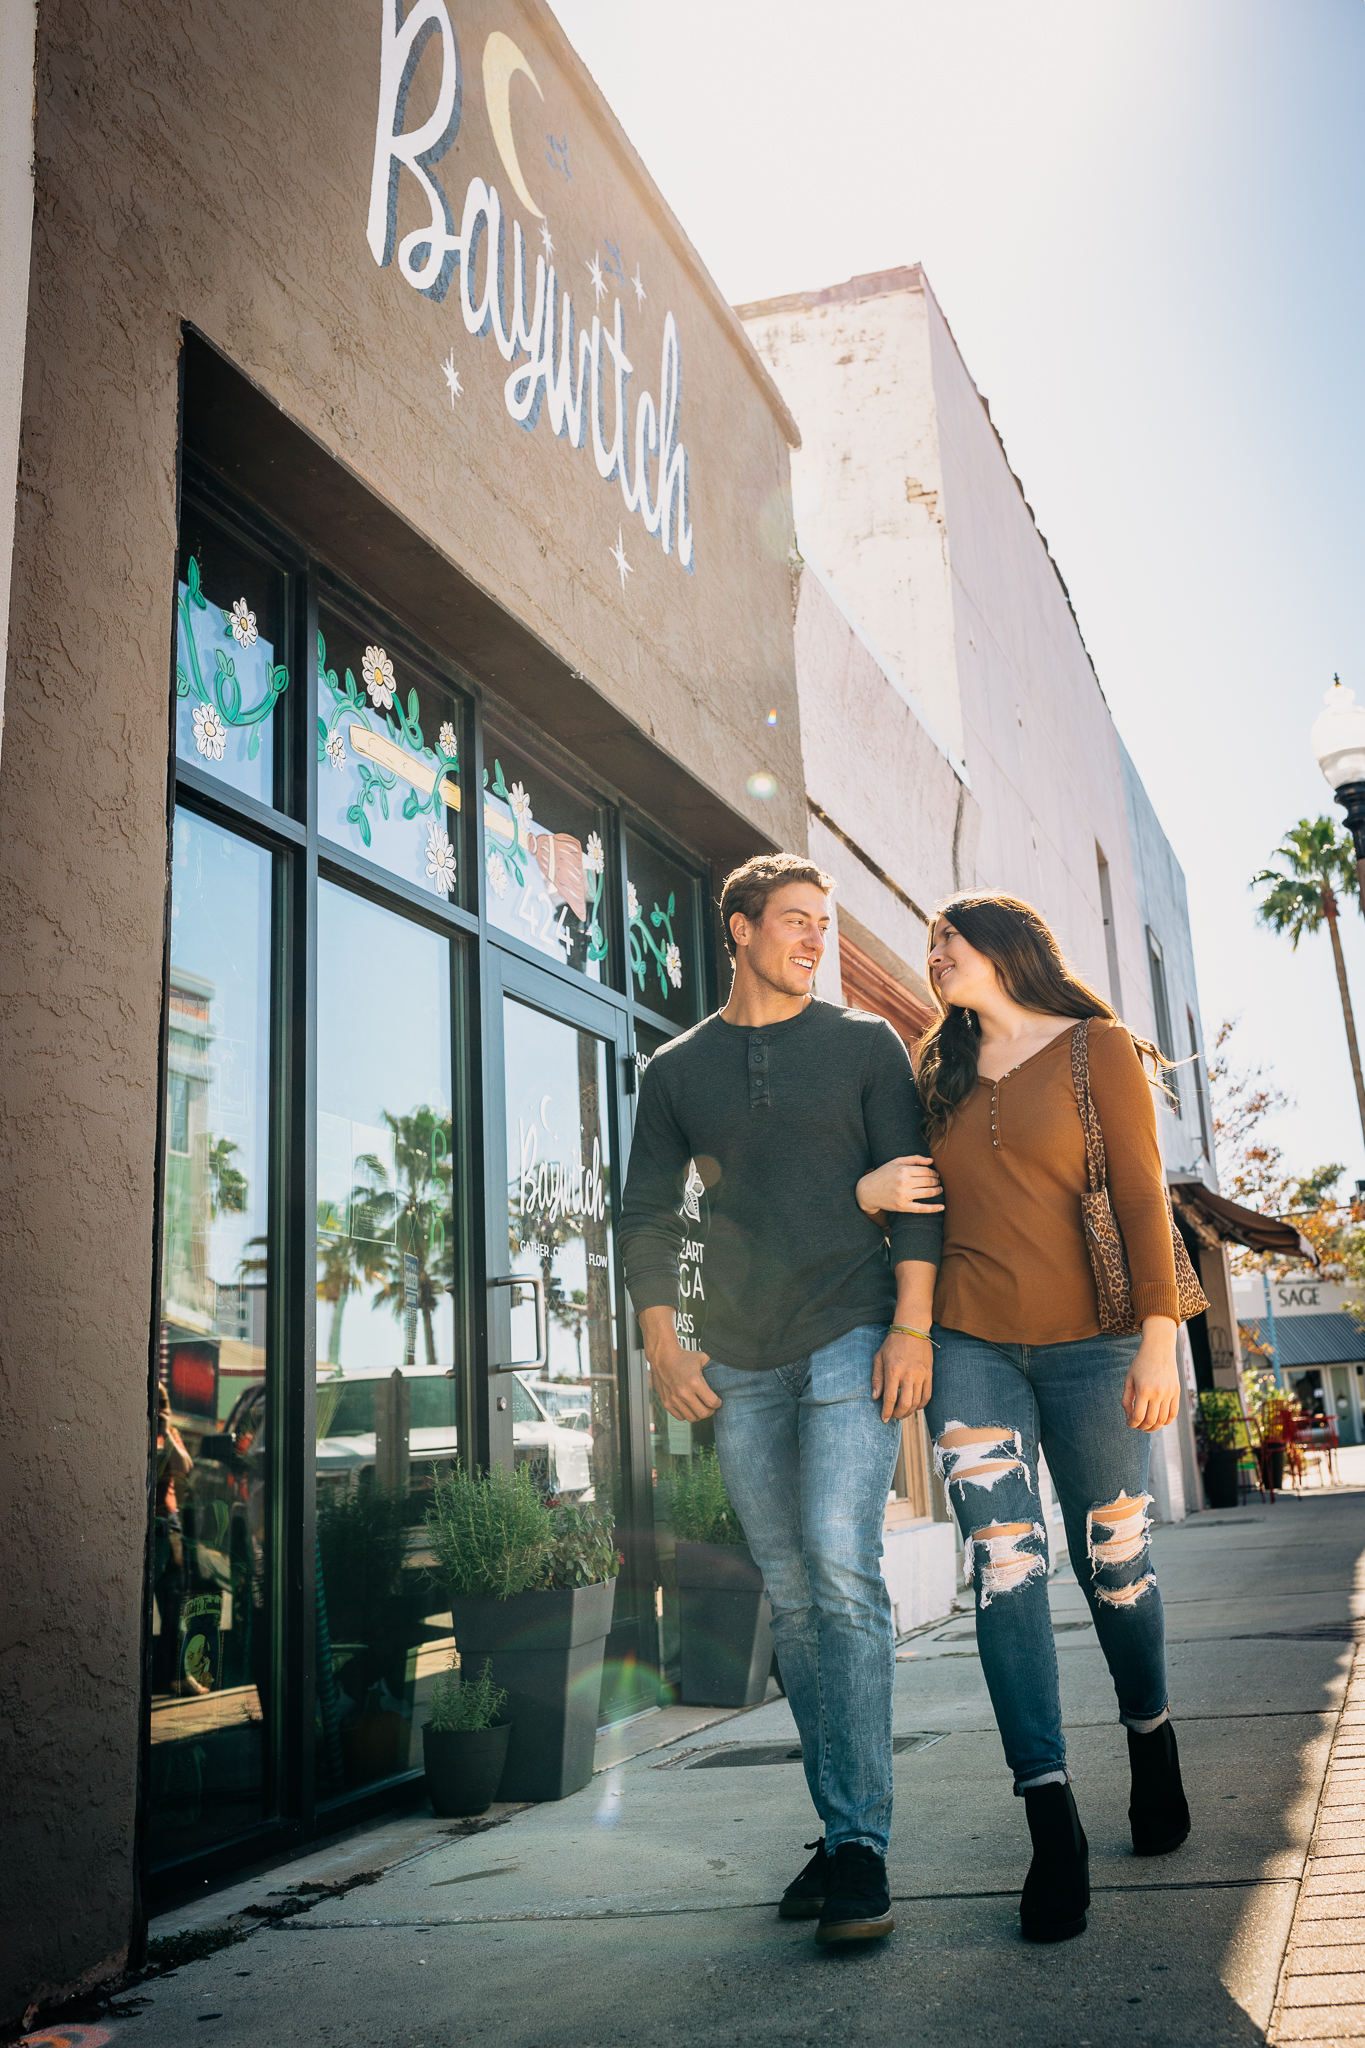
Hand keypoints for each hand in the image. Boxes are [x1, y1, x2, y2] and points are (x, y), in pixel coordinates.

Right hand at [639, 1306, 718, 1422]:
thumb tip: (732, 1364)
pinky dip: (686, 1414)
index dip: (718, 1403)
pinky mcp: (666, 1403)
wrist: (662, 1358)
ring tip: (701, 1407)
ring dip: (699, 1414)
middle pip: (703, 1413)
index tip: (718, 1401)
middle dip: (710, 1411)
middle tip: (711, 1406)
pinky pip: (680, 1417)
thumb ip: (715, 1364)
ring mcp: (674, 1399)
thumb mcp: (702, 1357)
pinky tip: (689, 1406)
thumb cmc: (684, 1357)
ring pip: (692, 1418)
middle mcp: (684, 1392)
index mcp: (695, 1381)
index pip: (712, 1402)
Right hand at [856, 1155, 943, 1217]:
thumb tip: (932, 1160)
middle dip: (937, 1181)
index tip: (936, 1174)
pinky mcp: (903, 1207)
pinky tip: (942, 1207)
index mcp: (903, 1170)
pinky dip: (934, 1208)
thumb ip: (914, 1159)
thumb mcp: (895, 1162)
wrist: (867, 1191)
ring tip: (940, 1189)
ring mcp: (904, 1196)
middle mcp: (904, 1183)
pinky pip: (922, 1208)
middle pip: (929, 1181)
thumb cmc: (882, 1174)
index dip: (934, 1172)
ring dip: (937, 1191)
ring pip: (928, 1193)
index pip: (926, 1170)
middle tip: (939, 1181)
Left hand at [872, 1328, 933, 1422]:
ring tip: (903, 1412)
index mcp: (893, 1371)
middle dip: (898, 1414)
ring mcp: (921, 1375)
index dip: (886, 1412)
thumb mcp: (879, 1358)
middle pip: (905, 1404)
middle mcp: (908, 1375)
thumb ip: (877, 1378)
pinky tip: (915, 1406)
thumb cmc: (893, 1343)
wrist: (912, 1329)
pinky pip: (927, 1396)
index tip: (884, 1419)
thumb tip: (875, 1397)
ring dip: (909, 1411)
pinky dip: (921, 1405)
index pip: (890, 1398)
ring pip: (917, 1402)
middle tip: (893, 1416)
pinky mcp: (929, 1374)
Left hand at [1123, 1317, 1181, 1431]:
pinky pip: (1174, 1413)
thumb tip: (1129, 1417)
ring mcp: (1169, 1393)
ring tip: (1147, 1426)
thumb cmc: (1140, 1364)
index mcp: (1144, 1390)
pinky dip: (1167, 1421)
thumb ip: (1126, 1400)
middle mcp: (1158, 1393)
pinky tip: (1159, 1422)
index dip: (1132, 1424)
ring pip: (1163, 1419)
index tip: (1128, 1424)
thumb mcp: (1129, 1380)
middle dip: (1142, 1427)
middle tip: (1137, 1426)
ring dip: (1154, 1427)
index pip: (1138, 1416)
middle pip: (1151, 1420)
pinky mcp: (1177, 1392)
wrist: (1159, 1349)